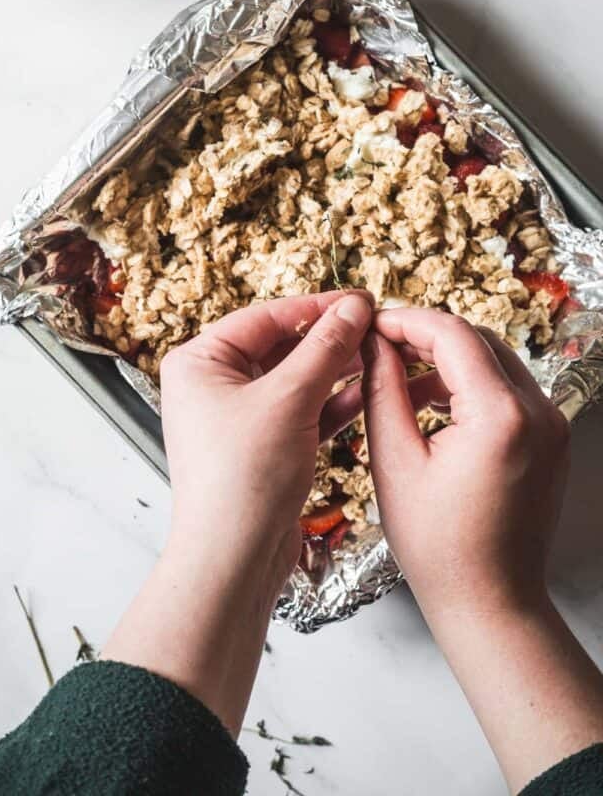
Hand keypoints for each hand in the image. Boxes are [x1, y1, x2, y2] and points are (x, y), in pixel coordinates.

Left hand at [103, 290, 372, 733]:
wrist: (232, 560)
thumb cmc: (241, 479)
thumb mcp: (288, 400)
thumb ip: (324, 349)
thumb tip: (353, 307)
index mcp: (199, 363)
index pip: (265, 318)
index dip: (316, 307)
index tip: (359, 300)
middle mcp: (212, 387)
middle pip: (280, 347)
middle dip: (329, 339)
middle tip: (374, 325)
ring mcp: (238, 419)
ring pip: (295, 381)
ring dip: (336, 369)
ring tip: (379, 353)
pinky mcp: (263, 449)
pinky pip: (301, 413)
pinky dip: (332, 403)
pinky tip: (368, 391)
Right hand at [364, 308, 569, 616]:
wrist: (491, 602)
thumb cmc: (439, 547)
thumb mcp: (395, 462)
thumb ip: (383, 391)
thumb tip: (374, 345)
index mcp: (501, 416)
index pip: (453, 334)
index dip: (406, 321)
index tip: (372, 324)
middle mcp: (539, 412)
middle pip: (478, 340)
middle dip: (426, 336)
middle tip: (380, 346)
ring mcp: (551, 426)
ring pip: (494, 361)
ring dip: (446, 361)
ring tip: (398, 381)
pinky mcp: (551, 440)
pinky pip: (508, 391)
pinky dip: (469, 386)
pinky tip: (432, 406)